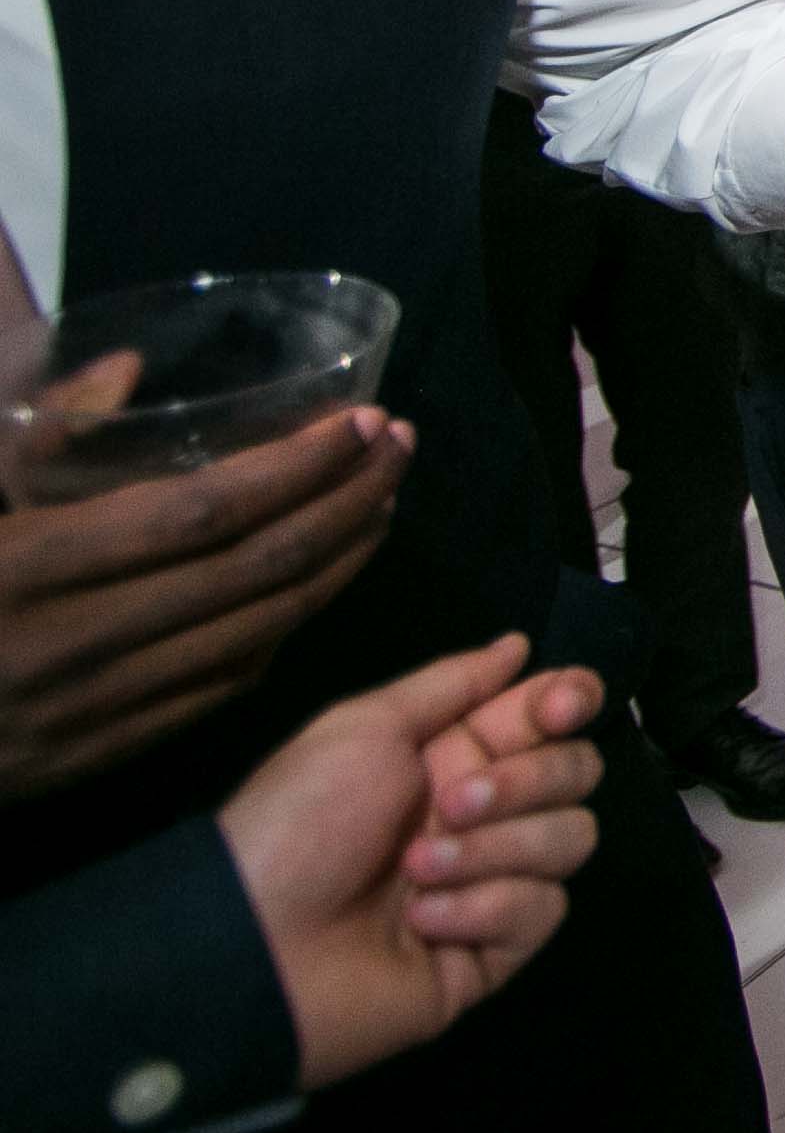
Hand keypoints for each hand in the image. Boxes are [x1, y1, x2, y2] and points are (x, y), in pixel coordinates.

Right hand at [0, 407, 412, 802]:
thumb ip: (31, 438)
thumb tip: (122, 375)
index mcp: (24, 568)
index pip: (201, 514)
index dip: (295, 467)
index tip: (361, 421)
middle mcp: (68, 645)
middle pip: (251, 573)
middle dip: (345, 504)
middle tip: (400, 448)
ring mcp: (85, 711)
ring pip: (254, 635)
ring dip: (337, 566)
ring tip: (382, 501)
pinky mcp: (90, 757)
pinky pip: (218, 690)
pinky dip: (283, 632)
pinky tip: (318, 584)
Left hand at [218, 634, 607, 1090]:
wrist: (255, 943)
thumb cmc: (299, 823)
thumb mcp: (362, 729)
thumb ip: (451, 683)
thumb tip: (519, 644)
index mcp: (456, 756)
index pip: (553, 714)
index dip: (574, 700)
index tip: (560, 709)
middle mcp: (486, 813)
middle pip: (576, 772)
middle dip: (525, 782)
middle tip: (453, 804)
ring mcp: (494, 882)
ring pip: (570, 839)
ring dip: (493, 851)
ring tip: (416, 872)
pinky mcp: (496, 949)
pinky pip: (541, 909)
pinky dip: (484, 908)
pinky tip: (422, 920)